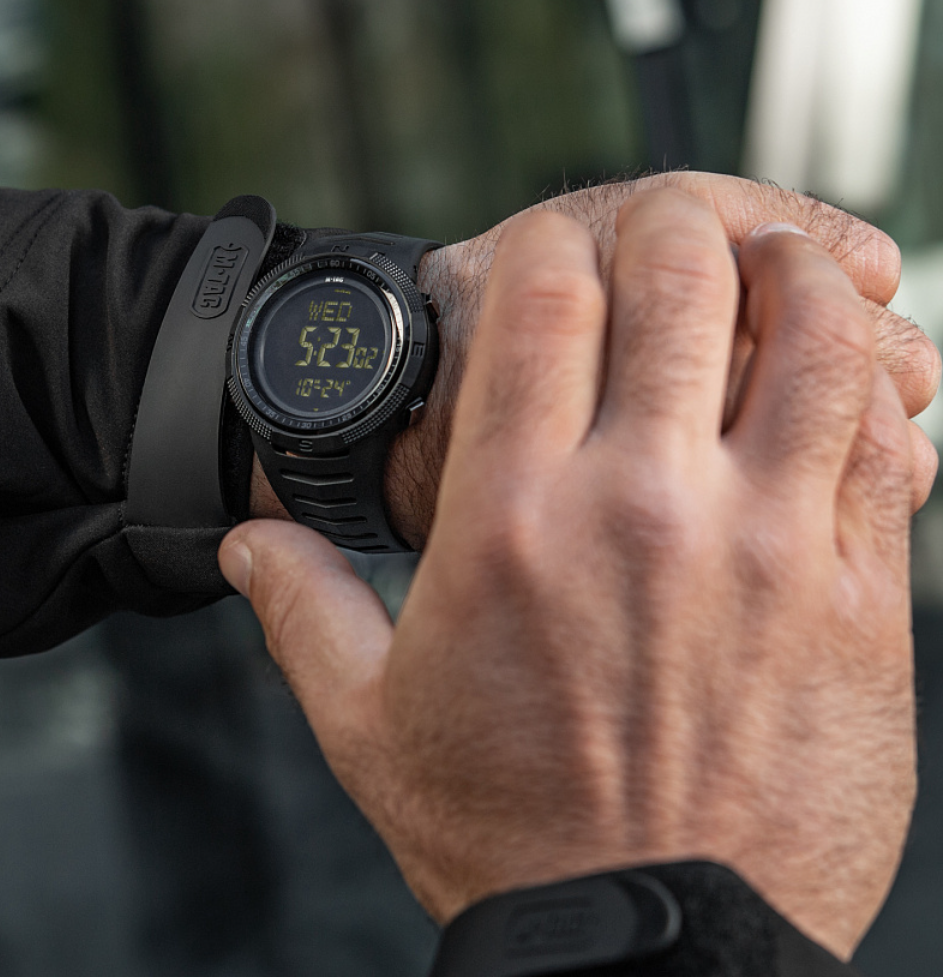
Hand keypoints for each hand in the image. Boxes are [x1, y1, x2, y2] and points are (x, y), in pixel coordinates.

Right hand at [224, 188, 917, 959]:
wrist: (649, 952)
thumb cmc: (508, 836)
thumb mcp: (368, 721)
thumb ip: (300, 607)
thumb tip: (244, 544)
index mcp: (512, 521)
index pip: (542, 298)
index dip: (542, 239)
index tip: (543, 248)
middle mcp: (642, 508)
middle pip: (679, 277)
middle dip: (666, 220)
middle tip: (657, 227)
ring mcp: (764, 545)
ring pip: (812, 332)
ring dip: (792, 267)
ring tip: (771, 258)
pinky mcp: (858, 598)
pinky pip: (882, 439)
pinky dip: (871, 376)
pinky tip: (842, 369)